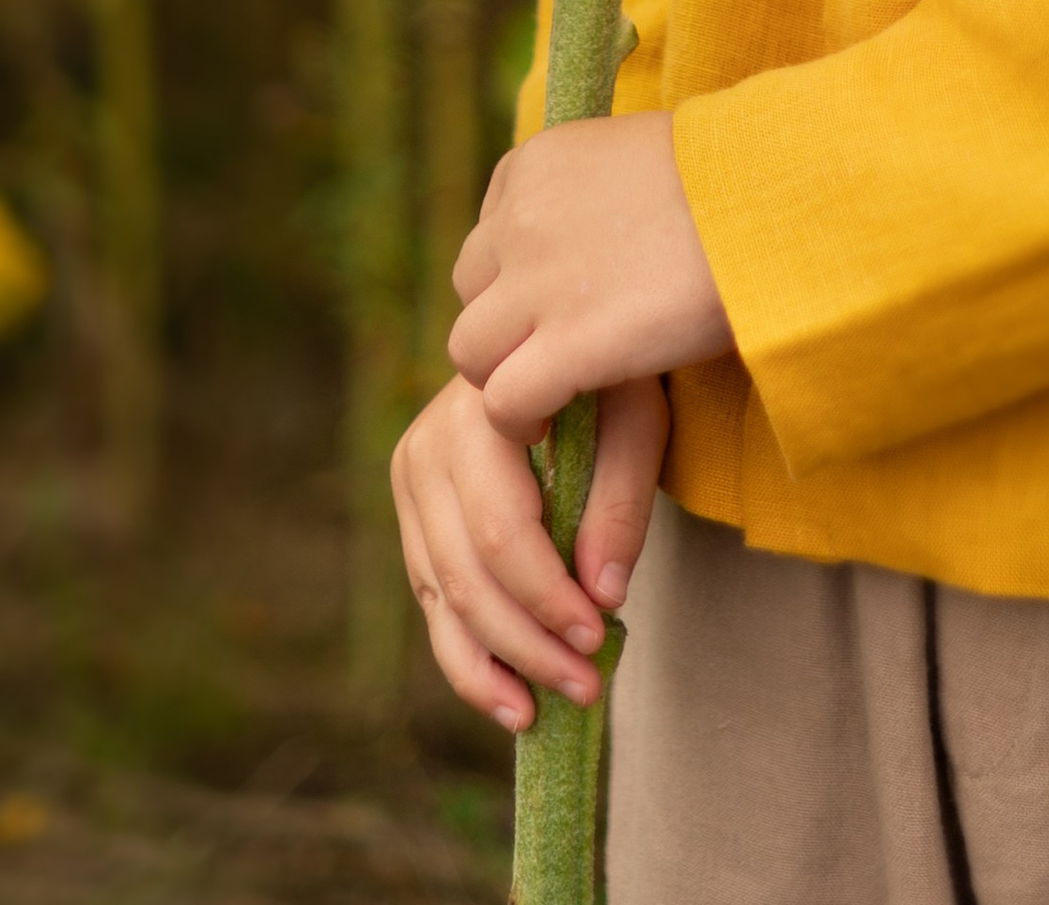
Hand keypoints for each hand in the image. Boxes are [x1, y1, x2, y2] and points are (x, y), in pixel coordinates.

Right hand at [390, 369, 669, 730]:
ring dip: (493, 666)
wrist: (556, 334)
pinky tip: (507, 698)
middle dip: (527, 643)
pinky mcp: (414, 512)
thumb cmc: (609, 372)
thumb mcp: (637, 412)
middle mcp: (427, 446)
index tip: (600, 636)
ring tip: (542, 713)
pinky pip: (432, 598)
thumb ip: (620, 499)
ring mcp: (411, 480)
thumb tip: (604, 596)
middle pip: (467, 574)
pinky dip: (467, 655)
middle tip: (587, 687)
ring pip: (441, 597)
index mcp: (480, 411)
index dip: (547, 596)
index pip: (502, 531)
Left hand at [450, 109, 734, 445]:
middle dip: (505, 322)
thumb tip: (592, 235)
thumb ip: (593, 193)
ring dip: (502, 375)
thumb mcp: (639, 157)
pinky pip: (503, 401)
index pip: (491, 233)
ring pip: (470, 351)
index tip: (559, 299)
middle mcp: (519, 216)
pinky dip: (520, 419)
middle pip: (471, 288)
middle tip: (553, 348)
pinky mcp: (564, 345)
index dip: (518, 276)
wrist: (773, 202)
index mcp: (536, 161)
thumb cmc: (734, 181)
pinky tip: (551, 424)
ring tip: (543, 398)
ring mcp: (535, 282)